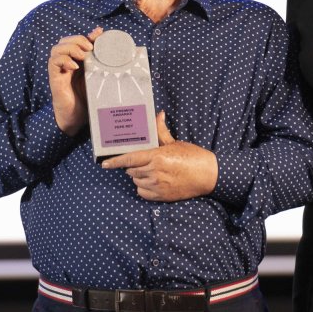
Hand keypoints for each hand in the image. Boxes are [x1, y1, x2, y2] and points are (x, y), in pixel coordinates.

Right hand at [47, 27, 102, 134]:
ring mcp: (59, 70)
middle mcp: (67, 63)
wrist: (77, 118)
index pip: (78, 41)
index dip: (87, 36)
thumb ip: (104, 66)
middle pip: (65, 41)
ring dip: (71, 48)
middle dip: (78, 40)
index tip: (99, 34)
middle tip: (90, 47)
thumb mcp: (98, 79)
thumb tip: (120, 55)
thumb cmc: (88, 99)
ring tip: (83, 56)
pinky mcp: (54, 78)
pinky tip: (74, 66)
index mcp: (78, 61)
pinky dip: (63, 60)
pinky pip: (53, 62)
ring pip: (57, 48)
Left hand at [101, 111, 217, 201]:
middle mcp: (154, 171)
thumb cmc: (192, 156)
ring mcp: (157, 185)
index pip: (130, 159)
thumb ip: (161, 131)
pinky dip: (143, 187)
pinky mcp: (161, 196)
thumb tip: (158, 115)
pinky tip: (152, 181)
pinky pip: (142, 192)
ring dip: (138, 176)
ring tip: (151, 170)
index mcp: (157, 156)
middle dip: (133, 166)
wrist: (208, 175)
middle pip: (131, 170)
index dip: (115, 162)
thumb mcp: (175, 142)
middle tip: (143, 161)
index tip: (104, 164)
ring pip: (136, 180)